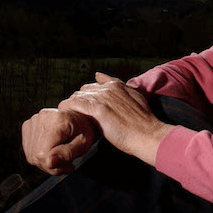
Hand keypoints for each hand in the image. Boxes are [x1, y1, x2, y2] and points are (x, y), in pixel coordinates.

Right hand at [21, 108, 97, 174]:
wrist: (81, 116)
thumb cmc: (85, 129)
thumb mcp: (85, 143)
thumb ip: (68, 153)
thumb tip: (50, 162)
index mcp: (58, 120)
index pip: (43, 154)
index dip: (54, 167)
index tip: (69, 166)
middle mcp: (42, 117)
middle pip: (36, 156)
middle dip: (52, 166)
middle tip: (67, 164)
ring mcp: (34, 121)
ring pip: (31, 155)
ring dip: (47, 163)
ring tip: (62, 158)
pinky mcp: (28, 126)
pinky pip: (29, 150)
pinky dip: (40, 156)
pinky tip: (53, 153)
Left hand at [59, 72, 173, 165]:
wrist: (147, 134)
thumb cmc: (143, 121)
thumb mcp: (135, 98)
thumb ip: (122, 88)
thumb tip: (105, 78)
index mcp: (117, 85)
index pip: (94, 85)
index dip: (89, 96)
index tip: (87, 106)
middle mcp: (108, 88)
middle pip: (84, 90)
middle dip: (79, 100)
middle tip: (78, 114)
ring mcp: (102, 97)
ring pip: (77, 96)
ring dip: (72, 105)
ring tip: (70, 117)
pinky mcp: (96, 109)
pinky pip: (74, 104)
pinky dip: (67, 108)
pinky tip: (65, 115)